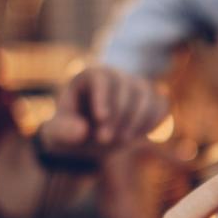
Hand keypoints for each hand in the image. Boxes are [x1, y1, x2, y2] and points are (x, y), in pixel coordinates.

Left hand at [39, 65, 167, 159]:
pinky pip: (161, 105)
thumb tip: (82, 131)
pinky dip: (152, 121)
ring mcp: (135, 87)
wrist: (89, 137)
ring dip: (137, 121)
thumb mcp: (57, 134)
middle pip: (126, 88)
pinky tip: (138, 136)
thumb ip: (63, 131)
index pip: (101, 78)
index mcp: (88, 77)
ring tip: (122, 141)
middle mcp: (115, 76)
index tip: (101, 119)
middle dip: (119, 116)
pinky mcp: (150, 100)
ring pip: (146, 95)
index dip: (103, 97)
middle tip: (104, 141)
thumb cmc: (70, 131)